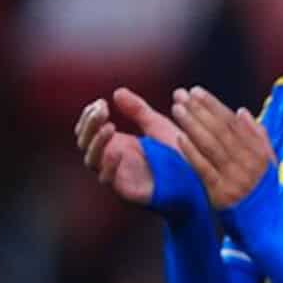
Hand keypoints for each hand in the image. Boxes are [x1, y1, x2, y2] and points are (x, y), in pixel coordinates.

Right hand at [75, 87, 186, 205]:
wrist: (198, 179)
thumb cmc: (178, 154)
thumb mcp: (157, 126)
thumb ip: (138, 110)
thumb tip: (117, 92)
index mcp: (117, 143)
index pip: (89, 130)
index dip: (90, 116)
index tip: (100, 103)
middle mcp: (112, 159)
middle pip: (85, 142)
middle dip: (90, 125)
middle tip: (102, 111)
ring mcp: (117, 174)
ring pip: (92, 160)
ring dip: (96, 142)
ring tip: (108, 127)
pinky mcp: (126, 189)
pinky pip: (109, 179)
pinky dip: (109, 166)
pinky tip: (116, 152)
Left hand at [171, 87, 275, 209]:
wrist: (264, 226)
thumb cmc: (261, 192)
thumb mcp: (267, 164)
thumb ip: (257, 137)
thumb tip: (241, 111)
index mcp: (259, 153)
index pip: (234, 123)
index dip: (214, 106)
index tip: (197, 91)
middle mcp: (249, 164)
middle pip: (221, 131)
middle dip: (200, 110)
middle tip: (182, 95)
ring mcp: (235, 179)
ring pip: (211, 146)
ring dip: (193, 125)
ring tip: (177, 109)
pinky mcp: (221, 193)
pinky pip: (204, 168)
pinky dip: (192, 152)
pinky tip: (179, 138)